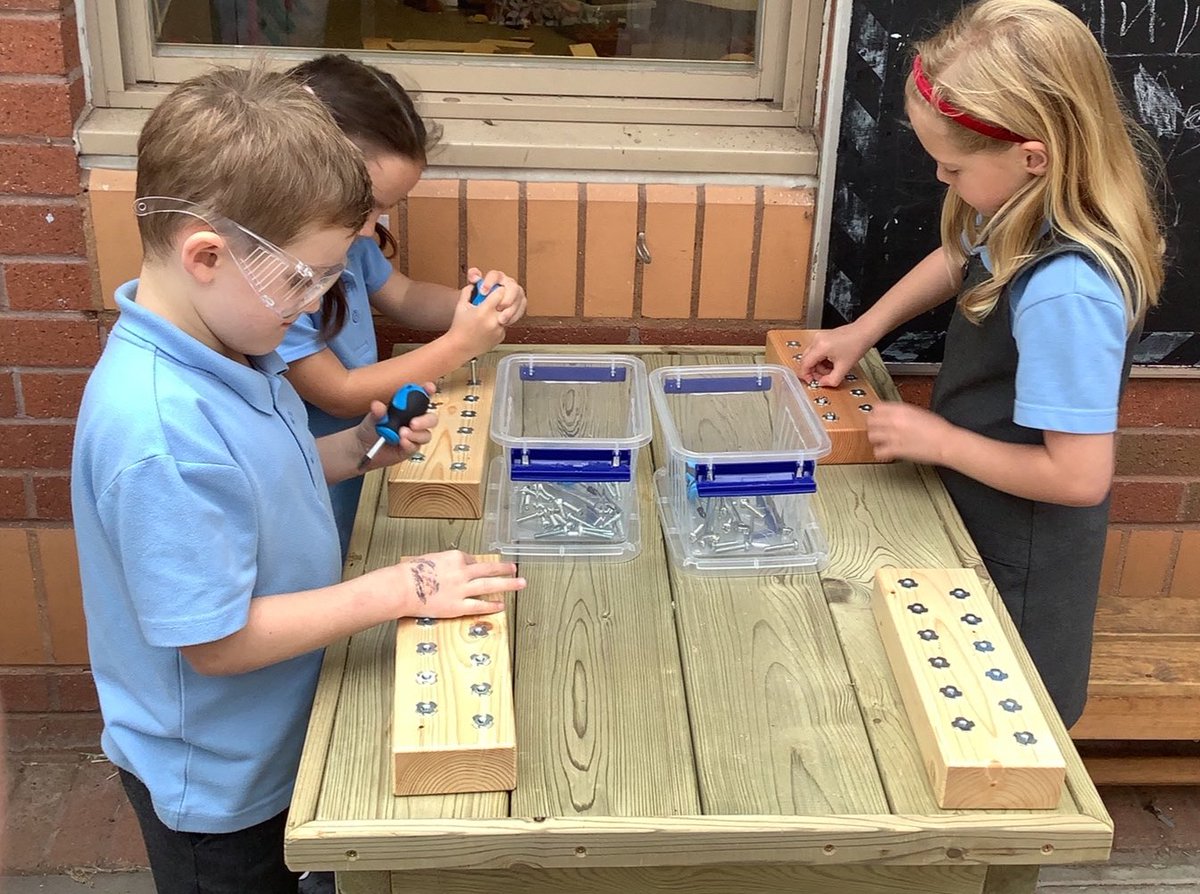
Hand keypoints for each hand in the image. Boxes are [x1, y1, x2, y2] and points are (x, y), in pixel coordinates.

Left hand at [355, 381, 438, 470]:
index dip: (427, 391)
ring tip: (401, 434)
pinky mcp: (411, 448)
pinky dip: (410, 443)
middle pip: (431, 419)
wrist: (363, 448)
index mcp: (407, 407)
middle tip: (413, 423)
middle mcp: (414, 420)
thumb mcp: (372, 417)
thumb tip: (377, 405)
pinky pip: (416, 446)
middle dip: (425, 420)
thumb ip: (377, 412)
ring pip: (426, 434)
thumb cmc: (370, 428)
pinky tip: (401, 442)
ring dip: (416, 434)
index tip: (429, 388)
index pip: (421, 397)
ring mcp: (414, 435)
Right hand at [395, 550, 525, 617]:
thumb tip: (453, 568)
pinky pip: (479, 605)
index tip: (477, 569)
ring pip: (490, 585)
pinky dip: (492, 605)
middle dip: (505, 569)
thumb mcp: (430, 559)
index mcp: (455, 557)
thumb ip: (445, 564)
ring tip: (520, 584)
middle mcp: (462, 572)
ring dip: (508, 584)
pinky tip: (501, 605)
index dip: (474, 566)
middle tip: (515, 569)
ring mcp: (462, 589)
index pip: (471, 560)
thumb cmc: (410, 574)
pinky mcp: (458, 606)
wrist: (401, 588)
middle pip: (489, 569)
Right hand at [449, 277, 507, 356]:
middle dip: (503, 299)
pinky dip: (499, 323)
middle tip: (497, 300)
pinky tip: (488, 326)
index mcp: (483, 311)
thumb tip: (476, 282)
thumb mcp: (461, 305)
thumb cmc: (459, 327)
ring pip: (507, 314)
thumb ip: (468, 291)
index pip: (501, 292)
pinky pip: (504, 325)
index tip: (496, 290)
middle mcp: (493, 320)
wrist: (460, 347)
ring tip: (489, 314)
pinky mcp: (501, 336)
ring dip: (501, 312)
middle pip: (507, 302)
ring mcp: (498, 330)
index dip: (498, 290)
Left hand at [468, 268, 527, 327]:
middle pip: (513, 287)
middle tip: (498, 308)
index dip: (489, 283)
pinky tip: (505, 321)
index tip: (483, 292)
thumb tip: (475, 278)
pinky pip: (521, 308)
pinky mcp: (521, 302)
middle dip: (506, 299)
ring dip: (510, 310)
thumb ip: (472, 279)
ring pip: (519, 298)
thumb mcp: (472, 289)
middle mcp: (508, 282)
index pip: (494, 275)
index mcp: (496, 277)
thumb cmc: (481, 299)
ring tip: (500, 320)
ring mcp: (516, 292)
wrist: (487, 313)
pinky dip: (514, 316)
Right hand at [795, 323, 874, 386]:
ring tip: (831, 369)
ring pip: (812, 356)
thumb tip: (822, 383)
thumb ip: (831, 380)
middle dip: (814, 371)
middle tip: (822, 377)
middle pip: (806, 360)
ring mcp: (819, 337)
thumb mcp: (844, 367)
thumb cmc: (857, 344)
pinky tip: (832, 362)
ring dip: (819, 365)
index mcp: (820, 347)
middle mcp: (817, 340)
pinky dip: (822, 359)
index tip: (811, 381)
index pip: (805, 364)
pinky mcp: (823, 337)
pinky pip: (817, 351)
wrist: (864, 332)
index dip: (806, 375)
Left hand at [866, 402, 957, 464]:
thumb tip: (893, 414)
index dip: (875, 413)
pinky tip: (886, 452)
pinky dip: (880, 453)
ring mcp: (893, 436)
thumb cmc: (938, 428)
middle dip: (873, 426)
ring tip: (881, 441)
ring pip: (871, 436)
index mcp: (901, 409)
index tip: (877, 417)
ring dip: (875, 439)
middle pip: (870, 421)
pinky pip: (878, 452)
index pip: (876, 407)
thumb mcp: (919, 412)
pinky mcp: (895, 450)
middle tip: (877, 429)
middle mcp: (895, 421)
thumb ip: (903, 412)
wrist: (946, 442)